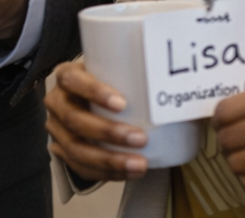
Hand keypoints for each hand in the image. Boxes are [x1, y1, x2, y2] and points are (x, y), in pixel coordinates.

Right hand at [44, 60, 149, 182]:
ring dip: (109, 159)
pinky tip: (127, 173)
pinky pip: (80, 167)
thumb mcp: (115, 72)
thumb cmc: (108, 85)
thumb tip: (188, 89)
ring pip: (75, 148)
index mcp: (67, 76)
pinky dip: (106, 173)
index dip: (94, 92)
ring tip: (138, 164)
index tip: (122, 103)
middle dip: (108, 132)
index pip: (72, 79)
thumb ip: (138, 76)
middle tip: (139, 138)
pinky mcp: (62, 151)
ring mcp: (57, 129)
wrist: (89, 101)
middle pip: (74, 119)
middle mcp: (57, 102)